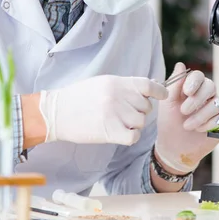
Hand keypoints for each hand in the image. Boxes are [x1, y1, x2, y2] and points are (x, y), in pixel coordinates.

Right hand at [39, 75, 167, 145]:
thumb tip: (147, 89)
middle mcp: (118, 96)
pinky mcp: (110, 131)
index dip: (158, 91)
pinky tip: (119, 134)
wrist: (55, 113)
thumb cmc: (77, 98)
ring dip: (133, 125)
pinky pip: (134, 136)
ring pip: (140, 122)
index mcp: (116, 82)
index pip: (147, 85)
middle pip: (145, 107)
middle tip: (123, 115)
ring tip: (117, 123)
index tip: (162, 95)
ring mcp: (115, 113)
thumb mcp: (101, 84)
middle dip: (139, 112)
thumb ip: (123, 87)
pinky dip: (130, 137)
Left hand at [155, 62, 218, 172]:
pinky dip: (208, 124)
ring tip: (187, 125)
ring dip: (200, 115)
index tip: (186, 92)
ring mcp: (214, 107)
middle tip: (184, 111)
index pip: (198, 76)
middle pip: (210, 86)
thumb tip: (180, 65)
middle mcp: (204, 95)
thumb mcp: (167, 103)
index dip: (193, 82)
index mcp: (190, 87)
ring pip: (216, 103)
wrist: (174, 147)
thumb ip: (174, 84)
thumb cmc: (169, 123)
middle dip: (196, 100)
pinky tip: (198, 129)